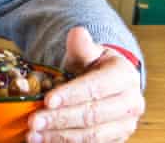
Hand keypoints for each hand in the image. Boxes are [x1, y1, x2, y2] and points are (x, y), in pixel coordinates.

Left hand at [27, 27, 144, 142]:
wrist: (108, 82)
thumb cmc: (94, 65)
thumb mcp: (88, 51)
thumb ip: (81, 45)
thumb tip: (77, 33)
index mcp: (124, 76)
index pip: (96, 87)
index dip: (71, 95)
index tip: (48, 100)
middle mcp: (131, 103)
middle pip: (92, 115)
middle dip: (60, 119)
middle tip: (33, 121)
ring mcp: (125, 125)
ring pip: (92, 135)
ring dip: (60, 136)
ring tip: (34, 135)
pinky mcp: (116, 139)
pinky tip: (45, 141)